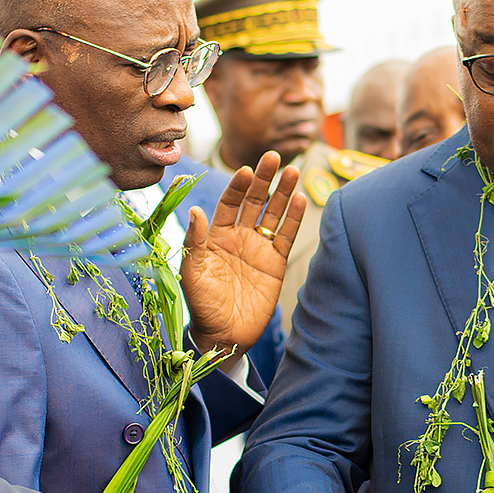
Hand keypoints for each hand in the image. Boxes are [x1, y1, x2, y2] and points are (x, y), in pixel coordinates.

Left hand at [181, 151, 304, 356]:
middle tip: (274, 157)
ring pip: (273, 214)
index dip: (238, 187)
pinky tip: (301, 199)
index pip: (229, 202)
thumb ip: (195, 241)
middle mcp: (238, 237)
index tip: (247, 171)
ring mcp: (259, 249)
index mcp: (216, 235)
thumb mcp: (192, 272)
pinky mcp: (276, 263)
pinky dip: (295, 218)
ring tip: (293, 171)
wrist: (224, 335)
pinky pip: (287, 236)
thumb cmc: (201, 305)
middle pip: (254, 201)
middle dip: (264, 179)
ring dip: (283, 192)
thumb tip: (195, 211)